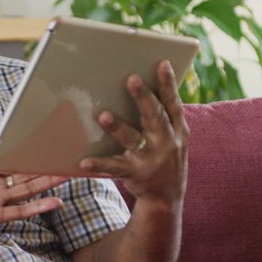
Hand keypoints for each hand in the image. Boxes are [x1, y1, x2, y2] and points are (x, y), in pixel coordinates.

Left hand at [0, 132, 67, 245]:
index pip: (10, 160)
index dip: (26, 153)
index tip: (43, 143)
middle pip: (24, 174)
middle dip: (44, 167)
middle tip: (64, 157)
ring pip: (27, 190)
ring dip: (47, 183)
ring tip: (67, 175)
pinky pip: (19, 211)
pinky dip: (37, 207)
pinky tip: (54, 202)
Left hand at [79, 60, 189, 203]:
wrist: (167, 198)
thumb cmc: (165, 157)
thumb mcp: (173, 137)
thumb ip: (162, 115)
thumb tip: (142, 85)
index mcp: (177, 129)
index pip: (173, 103)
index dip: (168, 83)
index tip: (161, 63)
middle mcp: (167, 142)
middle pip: (155, 116)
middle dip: (144, 98)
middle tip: (131, 78)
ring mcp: (152, 159)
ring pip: (133, 140)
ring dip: (118, 127)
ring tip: (103, 115)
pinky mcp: (136, 174)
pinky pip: (115, 167)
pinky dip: (100, 164)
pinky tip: (84, 161)